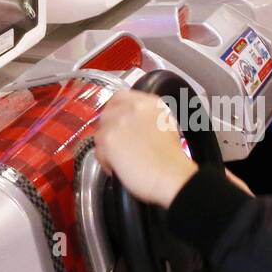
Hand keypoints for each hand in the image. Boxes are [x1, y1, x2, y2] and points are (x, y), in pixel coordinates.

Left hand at [94, 89, 198, 207]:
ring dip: (108, 147)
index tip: (117, 122)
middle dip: (110, 130)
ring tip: (122, 161)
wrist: (172, 175)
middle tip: (118, 145)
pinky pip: (98, 150)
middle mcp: (132, 107)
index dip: (116, 110)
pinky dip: (106, 161)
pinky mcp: (108, 139)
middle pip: (108, 113)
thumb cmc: (173, 158)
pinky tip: (119, 169)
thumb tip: (134, 124)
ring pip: (101, 132)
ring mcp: (118, 122)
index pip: (121, 96)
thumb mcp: (167, 125)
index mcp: (149, 102)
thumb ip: (148, 117)